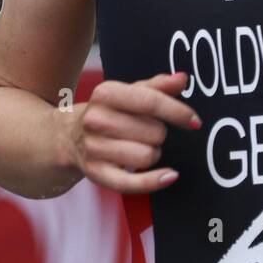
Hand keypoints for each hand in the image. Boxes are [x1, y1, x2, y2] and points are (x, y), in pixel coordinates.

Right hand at [68, 71, 200, 193]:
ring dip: (154, 153)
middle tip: (149, 132)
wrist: (67, 136)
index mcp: (106, 93)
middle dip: (160, 133)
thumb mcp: (129, 92)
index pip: (150, 102)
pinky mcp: (96, 173)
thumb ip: (158, 85)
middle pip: (154, 132)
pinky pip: (132, 183)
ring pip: (147, 156)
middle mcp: (96, 119)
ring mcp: (94, 148)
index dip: (178, 112)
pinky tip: (170, 175)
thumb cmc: (109, 111)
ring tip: (142, 146)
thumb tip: (182, 79)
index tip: (195, 121)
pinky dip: (155, 181)